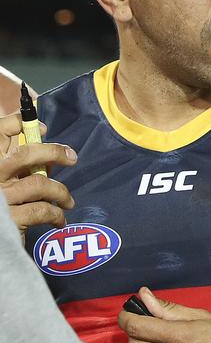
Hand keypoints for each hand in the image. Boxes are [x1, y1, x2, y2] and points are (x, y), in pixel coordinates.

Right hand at [0, 113, 76, 231]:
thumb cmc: (4, 207)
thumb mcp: (7, 180)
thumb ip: (21, 166)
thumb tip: (49, 154)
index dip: (19, 123)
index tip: (43, 128)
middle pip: (24, 154)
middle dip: (53, 152)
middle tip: (72, 157)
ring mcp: (1, 198)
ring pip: (39, 184)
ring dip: (60, 191)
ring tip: (68, 201)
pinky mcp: (10, 219)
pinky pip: (42, 210)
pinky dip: (56, 214)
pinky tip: (59, 219)